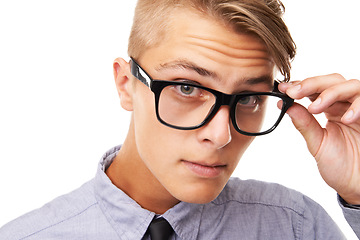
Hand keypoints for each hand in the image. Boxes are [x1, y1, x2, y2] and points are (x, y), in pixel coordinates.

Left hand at [279, 74, 359, 204]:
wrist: (358, 185)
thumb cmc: (340, 166)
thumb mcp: (317, 143)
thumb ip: (304, 123)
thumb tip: (284, 105)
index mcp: (331, 110)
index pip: (316, 90)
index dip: (300, 86)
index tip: (283, 89)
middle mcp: (346, 106)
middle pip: (332, 80)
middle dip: (311, 84)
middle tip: (294, 92)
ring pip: (350, 85)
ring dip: (330, 93)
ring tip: (315, 107)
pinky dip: (357, 106)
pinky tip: (346, 118)